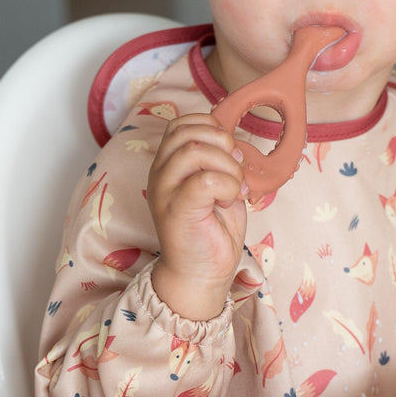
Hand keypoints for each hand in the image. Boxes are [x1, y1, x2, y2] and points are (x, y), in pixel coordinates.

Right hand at [145, 113, 248, 319]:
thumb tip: (232, 139)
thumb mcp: (219, 184)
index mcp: (169, 163)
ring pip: (196, 151)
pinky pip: (205, 180)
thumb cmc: (212, 230)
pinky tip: (228, 202)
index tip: (229, 154)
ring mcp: (164, 190)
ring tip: (232, 190)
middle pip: (188, 132)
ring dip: (227, 168)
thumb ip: (219, 159)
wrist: (201, 272)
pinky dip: (227, 186)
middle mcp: (160, 172)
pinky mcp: (176, 208)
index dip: (212, 128)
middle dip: (223, 145)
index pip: (182, 123)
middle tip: (234, 173)